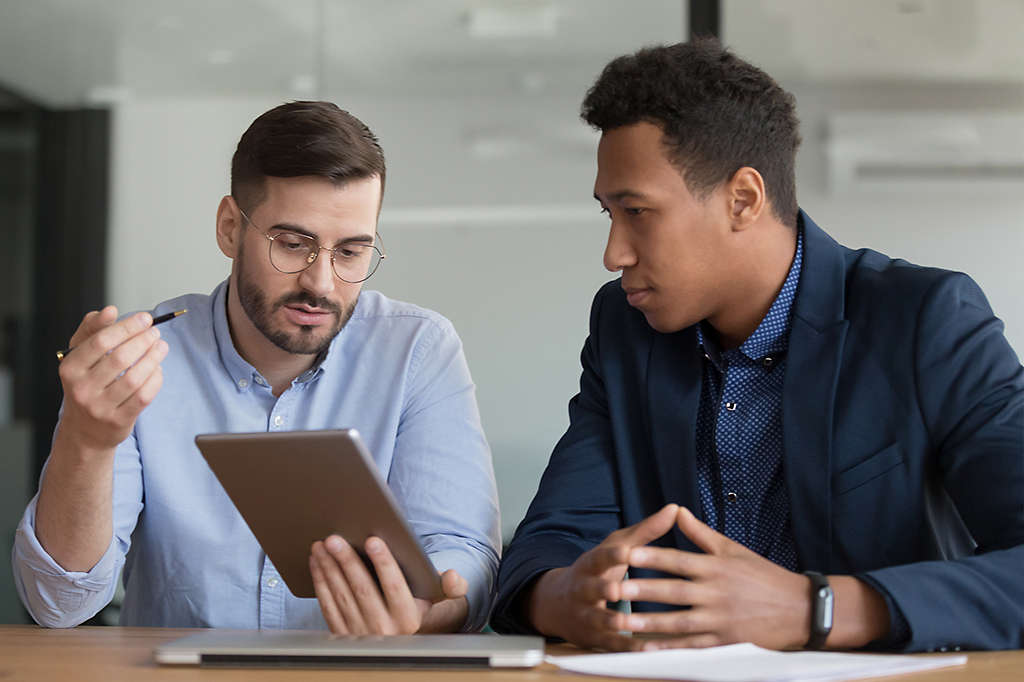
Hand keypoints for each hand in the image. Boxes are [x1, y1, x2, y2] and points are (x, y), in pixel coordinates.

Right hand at [56, 306, 167, 453]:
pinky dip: (155, 379)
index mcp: (70, 367)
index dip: (127, 327)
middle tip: (156, 332)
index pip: (101, 341)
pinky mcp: (118, 420)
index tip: (146, 318)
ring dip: (153, 358)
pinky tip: (158, 368)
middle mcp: (82, 388)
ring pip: (135, 378)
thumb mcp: (81, 355)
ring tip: (162, 346)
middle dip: (143, 340)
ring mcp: (100, 407)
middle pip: (120, 358)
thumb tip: (109, 310)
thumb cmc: (86, 383)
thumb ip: (93, 329)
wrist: (85, 430)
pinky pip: (144, 396)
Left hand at [310, 535, 467, 634]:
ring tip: (322, 545)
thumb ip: (453, 586)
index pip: (394, 587)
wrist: (407, 642)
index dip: (384, 563)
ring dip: (329, 568)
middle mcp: (383, 630)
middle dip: (346, 561)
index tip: (373, 540)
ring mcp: (360, 634)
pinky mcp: (342, 635)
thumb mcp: (446, 602)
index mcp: (409, 619)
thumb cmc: (425, 611)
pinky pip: (328, 606)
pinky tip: (317, 562)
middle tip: (335, 538)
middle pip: (362, 589)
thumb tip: (452, 575)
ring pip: (341, 596)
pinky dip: (320, 582)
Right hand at [527, 503, 679, 650]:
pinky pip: (610, 644)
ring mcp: (586, 614)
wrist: (559, 604)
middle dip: (604, 590)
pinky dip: (626, 647)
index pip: (600, 557)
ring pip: (598, 619)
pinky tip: (645, 650)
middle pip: (593, 589)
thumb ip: (646, 531)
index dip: (612, 555)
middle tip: (618, 590)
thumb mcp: (615, 547)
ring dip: (613, 622)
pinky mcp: (592, 638)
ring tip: (629, 624)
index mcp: (591, 564)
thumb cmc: (598, 569)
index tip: (625, 551)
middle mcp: (584, 589)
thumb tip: (674, 509)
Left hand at [621, 506, 811, 649]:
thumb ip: (700, 533)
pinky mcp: (724, 641)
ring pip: (679, 621)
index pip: (678, 560)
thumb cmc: (763, 575)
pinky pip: (693, 645)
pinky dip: (671, 648)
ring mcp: (719, 619)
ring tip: (624, 621)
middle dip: (643, 590)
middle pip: (674, 591)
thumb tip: (676, 509)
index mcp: (716, 567)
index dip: (652, 557)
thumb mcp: (732, 549)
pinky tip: (649, 648)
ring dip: (650, 622)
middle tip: (616, 588)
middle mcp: (716, 592)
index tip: (628, 554)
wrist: (798, 608)